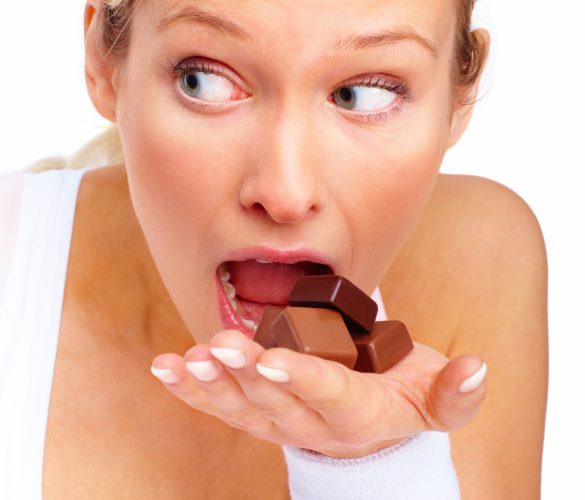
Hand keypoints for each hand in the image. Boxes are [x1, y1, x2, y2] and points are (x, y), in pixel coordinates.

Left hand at [150, 329, 486, 457]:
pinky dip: (191, 388)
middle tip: (222, 346)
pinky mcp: (254, 412)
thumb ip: (455, 393)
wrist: (364, 419)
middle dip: (247, 373)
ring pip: (241, 406)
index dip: (301, 377)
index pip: (328, 395)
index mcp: (356, 412)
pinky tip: (168, 368)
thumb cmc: (399, 394)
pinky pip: (219, 405)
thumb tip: (475, 369)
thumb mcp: (434, 398)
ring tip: (190, 360)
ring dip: (213, 383)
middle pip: (276, 399)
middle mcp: (310, 421)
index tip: (273, 357)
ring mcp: (277, 419)